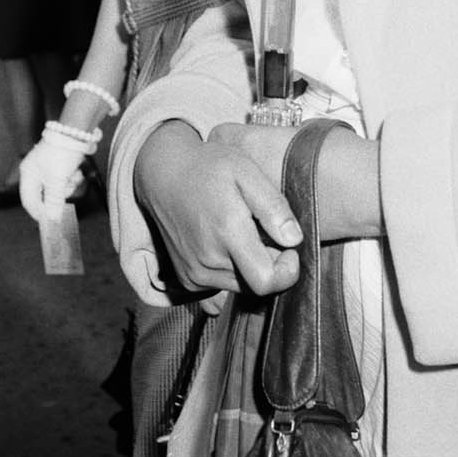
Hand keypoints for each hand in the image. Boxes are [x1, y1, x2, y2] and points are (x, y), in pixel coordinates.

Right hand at [19, 130, 93, 222]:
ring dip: (68, 185)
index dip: (39, 212)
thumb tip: (52, 219)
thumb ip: (53, 201)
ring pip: (57, 187)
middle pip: (44, 195)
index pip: (28, 201)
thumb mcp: (57, 180)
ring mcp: (47, 167)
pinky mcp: (60, 163)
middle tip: (67, 189)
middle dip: (58, 194)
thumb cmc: (62, 153)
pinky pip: (65, 178)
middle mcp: (35, 170)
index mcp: (28, 174)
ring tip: (74, 176)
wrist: (77, 130)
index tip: (51, 221)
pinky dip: (72, 177)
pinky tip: (77, 171)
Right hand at [133, 121, 304, 299]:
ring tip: (244, 233)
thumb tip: (294, 240)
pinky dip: (233, 271)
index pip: (266, 281)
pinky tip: (227, 243)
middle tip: (264, 231)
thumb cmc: (209, 168)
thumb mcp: (247, 172)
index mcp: (227, 233)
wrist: (163, 175)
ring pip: (241, 288)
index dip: (287, 271)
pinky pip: (223, 286)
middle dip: (271, 264)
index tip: (289, 248)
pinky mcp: (187, 279)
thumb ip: (273, 207)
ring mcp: (194, 274)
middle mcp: (207, 261)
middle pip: (256, 286)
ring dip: (251, 267)